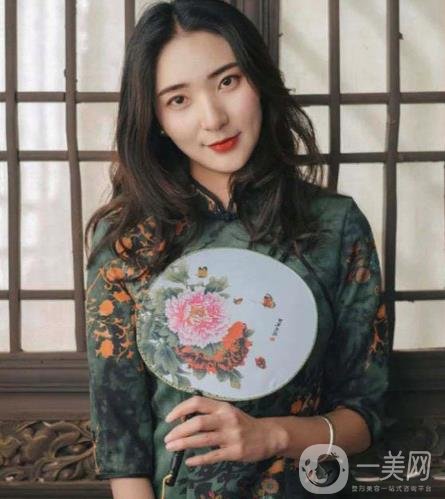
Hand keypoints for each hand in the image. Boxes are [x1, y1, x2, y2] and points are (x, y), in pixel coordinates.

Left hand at [163, 395, 286, 466]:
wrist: (268, 435)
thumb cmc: (243, 423)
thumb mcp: (228, 412)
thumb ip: (210, 414)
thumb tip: (184, 419)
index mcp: (222, 407)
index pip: (197, 402)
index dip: (180, 409)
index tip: (169, 419)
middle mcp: (226, 418)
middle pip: (197, 422)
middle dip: (179, 431)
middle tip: (167, 439)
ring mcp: (231, 435)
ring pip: (202, 439)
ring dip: (183, 444)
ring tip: (171, 448)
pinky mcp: (235, 452)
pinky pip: (213, 456)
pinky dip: (199, 459)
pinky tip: (189, 461)